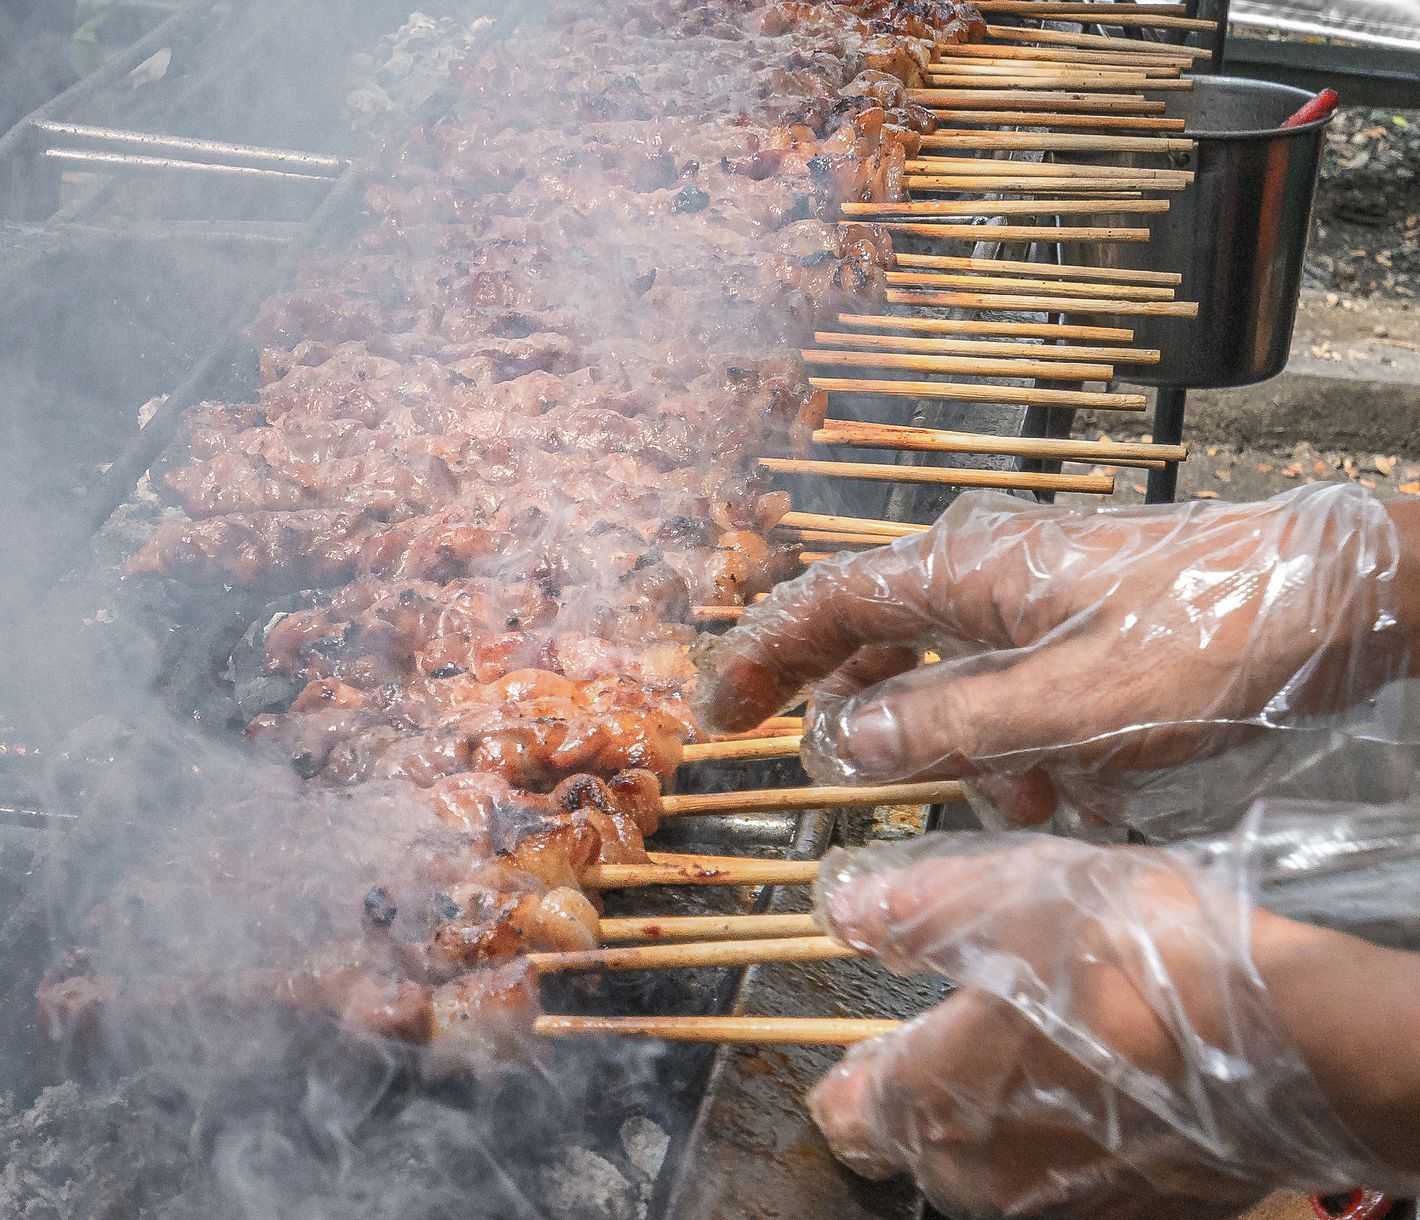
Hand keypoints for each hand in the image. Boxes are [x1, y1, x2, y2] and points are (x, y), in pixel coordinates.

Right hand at [695, 485, 1419, 827]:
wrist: (1338, 596)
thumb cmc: (1211, 637)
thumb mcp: (1068, 706)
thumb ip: (946, 724)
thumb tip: (840, 737)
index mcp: (965, 571)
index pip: (825, 603)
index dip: (763, 656)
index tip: (720, 714)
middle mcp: (986, 570)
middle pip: (872, 633)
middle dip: (840, 701)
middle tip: (803, 763)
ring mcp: (1032, 594)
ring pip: (945, 669)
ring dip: (946, 739)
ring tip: (994, 799)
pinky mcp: (1075, 621)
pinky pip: (1007, 683)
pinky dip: (1009, 737)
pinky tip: (1053, 787)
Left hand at [807, 830, 1419, 1218]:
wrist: (1295, 1043)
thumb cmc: (1136, 963)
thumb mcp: (1006, 897)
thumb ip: (914, 908)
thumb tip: (846, 908)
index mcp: (934, 1099)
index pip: (846, 1112)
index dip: (847, 1073)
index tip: (864, 1041)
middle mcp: (986, 1173)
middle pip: (918, 1143)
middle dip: (927, 1090)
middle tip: (968, 1024)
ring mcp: (1063, 1205)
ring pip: (995, 1167)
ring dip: (1003, 1111)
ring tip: (1045, 1040)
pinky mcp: (1138, 1213)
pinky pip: (1072, 1180)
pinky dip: (1071, 1136)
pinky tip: (1109, 1078)